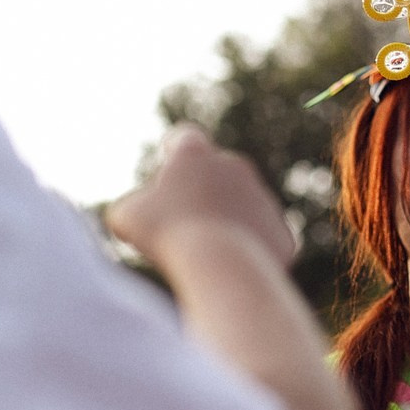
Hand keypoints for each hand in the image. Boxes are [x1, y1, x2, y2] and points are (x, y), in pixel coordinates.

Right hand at [105, 126, 293, 272]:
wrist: (222, 263)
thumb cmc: (167, 234)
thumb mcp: (127, 217)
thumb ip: (132, 208)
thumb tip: (140, 213)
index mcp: (196, 154)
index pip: (183, 139)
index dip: (173, 150)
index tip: (169, 161)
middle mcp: (236, 166)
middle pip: (217, 173)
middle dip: (202, 192)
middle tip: (182, 220)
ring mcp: (263, 198)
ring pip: (242, 209)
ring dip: (225, 225)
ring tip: (205, 253)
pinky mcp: (282, 232)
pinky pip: (259, 241)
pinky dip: (246, 254)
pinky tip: (230, 270)